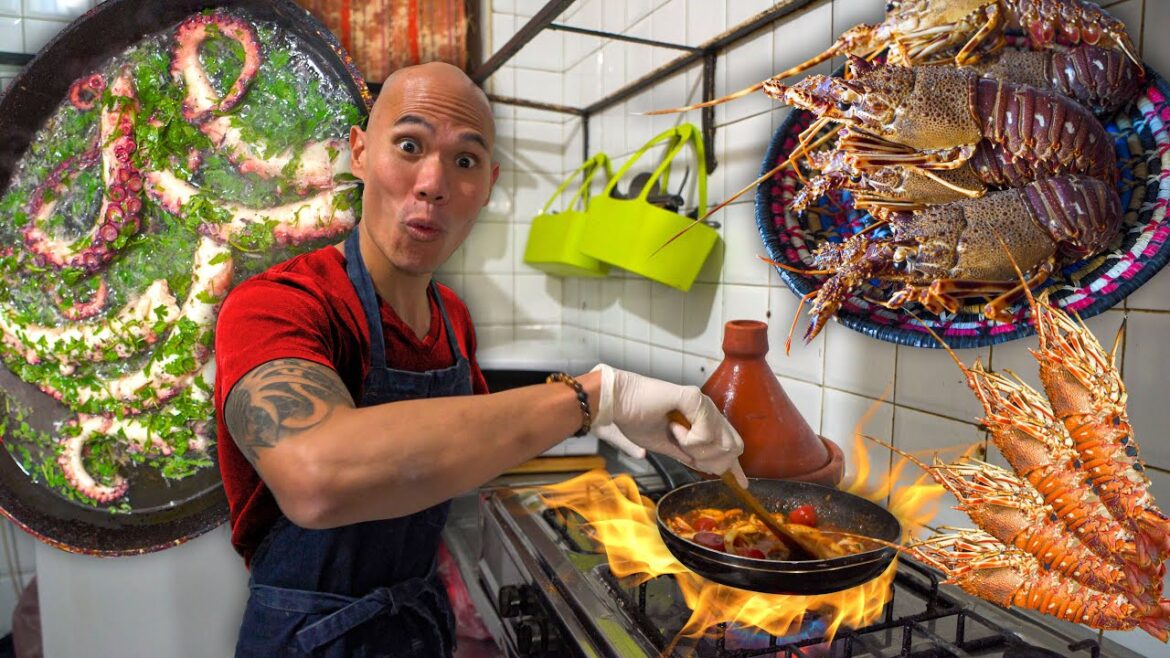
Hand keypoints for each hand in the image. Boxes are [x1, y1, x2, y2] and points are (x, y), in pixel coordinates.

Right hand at [591, 364, 747, 487]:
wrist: (616, 404)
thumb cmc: (634, 418)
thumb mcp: (665, 445)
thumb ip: (686, 454)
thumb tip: (704, 467)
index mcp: (699, 419)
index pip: (727, 442)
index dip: (735, 465)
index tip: (741, 482)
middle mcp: (706, 408)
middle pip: (732, 446)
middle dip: (712, 460)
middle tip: (689, 454)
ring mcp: (702, 402)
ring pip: (721, 443)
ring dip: (697, 449)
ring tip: (674, 434)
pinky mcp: (694, 398)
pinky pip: (706, 434)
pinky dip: (688, 439)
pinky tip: (673, 428)